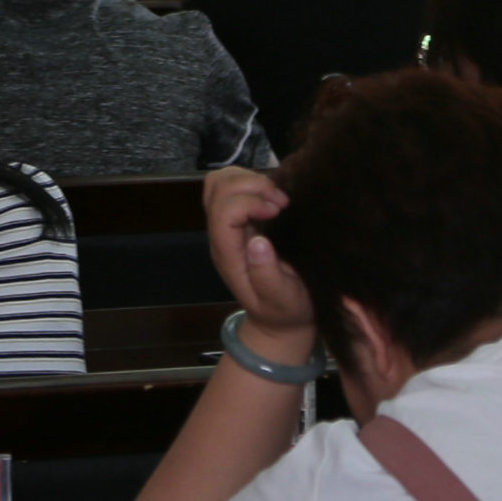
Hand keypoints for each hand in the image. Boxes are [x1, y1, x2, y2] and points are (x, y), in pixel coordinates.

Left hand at [203, 166, 317, 353]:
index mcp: (229, 255)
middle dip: (251, 184)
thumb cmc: (285, 310)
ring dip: (250, 179)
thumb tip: (258, 242)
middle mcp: (222, 236)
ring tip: (278, 198)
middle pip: (216, 189)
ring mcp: (228, 226)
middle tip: (281, 202)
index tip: (278, 210)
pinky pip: (232, 186)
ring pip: (219, 182)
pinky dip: (252, 181)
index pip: (223, 212)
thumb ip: (268, 276)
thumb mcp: (283, 300)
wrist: (280, 321)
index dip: (249, 202)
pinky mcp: (239, 219)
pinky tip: (274, 198)